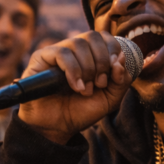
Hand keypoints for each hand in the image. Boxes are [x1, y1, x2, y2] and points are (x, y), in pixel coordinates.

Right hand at [17, 31, 133, 144]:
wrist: (59, 127)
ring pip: (78, 43)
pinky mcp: (41, 58)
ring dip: (88, 69)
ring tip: (86, 90)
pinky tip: (76, 87)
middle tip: (100, 83)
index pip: (104, 36)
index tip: (115, 70)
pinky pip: (62, 53)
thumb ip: (121, 80)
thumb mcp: (110, 99)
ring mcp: (57, 52)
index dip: (113, 49)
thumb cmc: (82, 111)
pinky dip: (74, 70)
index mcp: (90, 54)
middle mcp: (74, 50)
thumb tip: (121, 59)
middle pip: (93, 36)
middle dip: (102, 60)